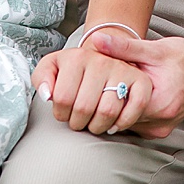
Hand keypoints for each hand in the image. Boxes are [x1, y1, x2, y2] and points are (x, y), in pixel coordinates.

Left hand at [31, 44, 153, 135]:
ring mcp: (123, 70)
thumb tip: (47, 94)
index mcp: (77, 57)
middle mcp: (101, 61)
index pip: (62, 98)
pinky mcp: (141, 81)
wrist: (103, 58)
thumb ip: (41, 78)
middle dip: (77, 123)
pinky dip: (123, 123)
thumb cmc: (74, 70)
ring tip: (93, 123)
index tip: (63, 112)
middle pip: (84, 108)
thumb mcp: (52, 67)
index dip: (60, 113)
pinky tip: (113, 124)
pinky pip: (136, 108)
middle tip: (77, 121)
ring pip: (107, 112)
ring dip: (97, 127)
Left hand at [82, 30, 183, 138]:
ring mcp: (161, 128)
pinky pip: (136, 123)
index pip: (119, 109)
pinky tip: (128, 94)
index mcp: (161, 104)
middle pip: (121, 118)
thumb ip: (124, 47)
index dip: (104, 94)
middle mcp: (161, 122)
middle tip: (103, 83)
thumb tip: (98, 39)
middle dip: (109, 100)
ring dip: (119, 106)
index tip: (97, 81)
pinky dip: (129, 110)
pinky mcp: (161, 128)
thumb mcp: (155, 49)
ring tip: (117, 87)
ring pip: (127, 122)